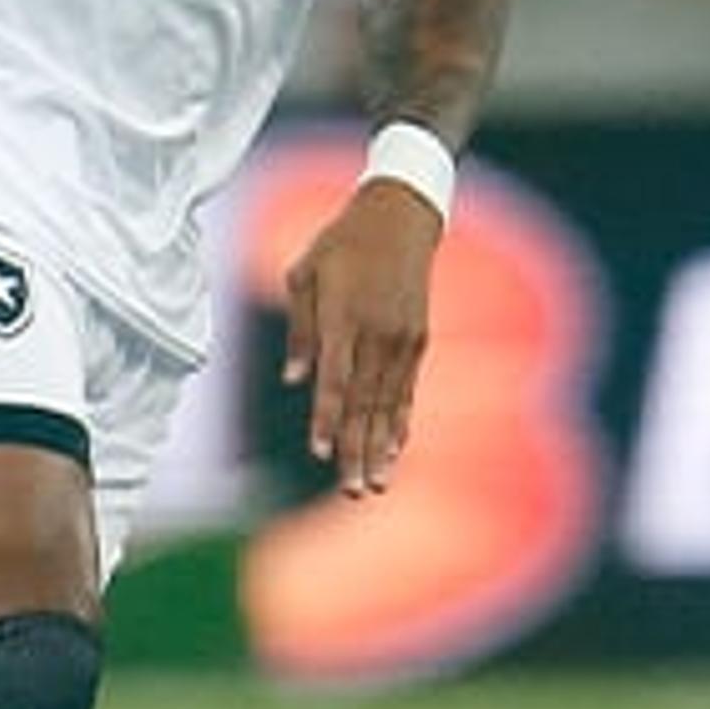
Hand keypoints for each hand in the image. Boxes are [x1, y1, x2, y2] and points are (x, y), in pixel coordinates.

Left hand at [282, 180, 443, 497]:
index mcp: (344, 316)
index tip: (320, 452)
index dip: (327, 417)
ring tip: (376, 484)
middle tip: (353, 491)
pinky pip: (406, 388)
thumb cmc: (341, 244)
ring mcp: (402, 338)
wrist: (401, 217)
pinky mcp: (418, 340)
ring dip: (381, 446)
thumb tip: (292, 380)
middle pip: (365, 402)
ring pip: (389, 402)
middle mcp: (377, 333)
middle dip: (357, 449)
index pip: (335, 379)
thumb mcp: (304, 274)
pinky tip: (396, 450)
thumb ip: (299, 329)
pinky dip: (401, 421)